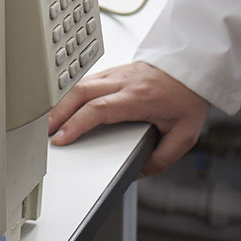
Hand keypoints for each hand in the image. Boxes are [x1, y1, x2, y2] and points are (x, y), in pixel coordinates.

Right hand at [47, 61, 209, 175]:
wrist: (194, 68)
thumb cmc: (188, 99)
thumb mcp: (184, 136)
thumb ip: (161, 159)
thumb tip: (138, 172)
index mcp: (139, 98)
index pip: (99, 109)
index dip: (76, 124)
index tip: (62, 138)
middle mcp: (125, 82)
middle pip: (81, 91)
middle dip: (58, 112)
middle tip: (45, 131)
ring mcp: (118, 73)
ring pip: (82, 82)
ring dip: (62, 102)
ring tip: (50, 121)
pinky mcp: (116, 71)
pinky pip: (88, 79)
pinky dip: (73, 93)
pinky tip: (67, 106)